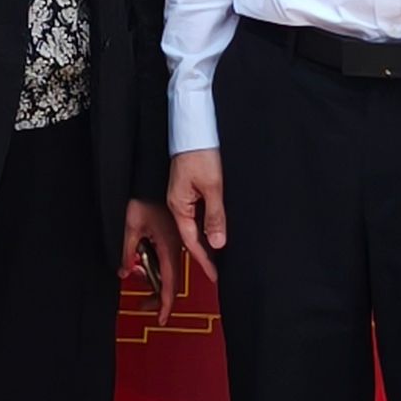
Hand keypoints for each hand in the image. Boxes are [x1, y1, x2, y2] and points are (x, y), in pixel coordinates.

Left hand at [121, 197, 183, 324]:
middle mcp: (176, 247)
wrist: (153, 177)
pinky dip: (155, 267)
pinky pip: (165, 259)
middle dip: (158, 297)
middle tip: (142, 305)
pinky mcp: (171, 236)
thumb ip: (127, 251)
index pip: (169, 284)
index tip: (161, 319)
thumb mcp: (130, 226)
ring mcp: (175, 242)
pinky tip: (143, 263)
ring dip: (154, 279)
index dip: (166, 304)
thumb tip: (124, 271)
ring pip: (168, 270)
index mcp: (169, 246)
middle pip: (171, 281)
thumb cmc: (145, 196)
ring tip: (136, 274)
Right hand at [167, 151, 228, 287]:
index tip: (214, 274)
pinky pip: (199, 210)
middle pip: (192, 234)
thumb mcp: (213, 186)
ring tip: (222, 253)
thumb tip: (218, 242)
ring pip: (196, 223)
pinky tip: (219, 226)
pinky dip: (209, 221)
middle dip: (205, 252)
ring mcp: (184, 194)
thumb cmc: (200, 150)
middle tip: (219, 269)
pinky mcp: (190, 185)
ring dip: (208, 237)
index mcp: (178, 205)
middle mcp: (178, 202)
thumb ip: (215, 216)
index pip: (191, 241)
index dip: (204, 259)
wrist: (196, 126)